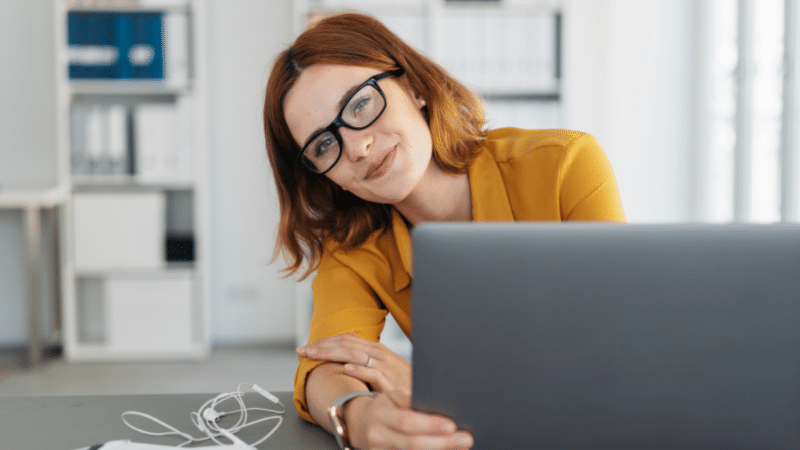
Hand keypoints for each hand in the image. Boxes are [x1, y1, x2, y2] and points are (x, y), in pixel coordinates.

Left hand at [298, 333, 410, 393]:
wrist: (427, 393)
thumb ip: (368, 351)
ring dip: (331, 354)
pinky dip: (359, 369)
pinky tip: (346, 368)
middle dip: (321, 346)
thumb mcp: (386, 362)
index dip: (325, 342)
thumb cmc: (403, 381)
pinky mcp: (390, 382)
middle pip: (345, 344)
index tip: (307, 348)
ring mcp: (385, 367)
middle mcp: (379, 354)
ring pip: (354, 355)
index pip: (346, 339)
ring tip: (313, 356)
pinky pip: (373, 373)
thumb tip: (351, 337)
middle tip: (302, 351)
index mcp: (376, 349)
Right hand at [349, 389, 472, 449]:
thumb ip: (410, 398)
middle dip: (442, 443)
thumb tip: (434, 402)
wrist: (359, 423)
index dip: (430, 424)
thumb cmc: (384, 406)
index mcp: (381, 415)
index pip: (407, 422)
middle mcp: (379, 437)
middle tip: (466, 439)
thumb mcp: (392, 395)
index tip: (452, 425)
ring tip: (461, 448)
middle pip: (412, 444)